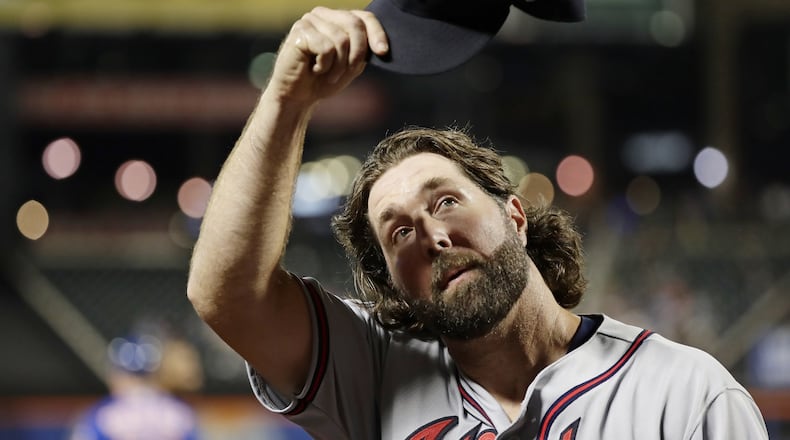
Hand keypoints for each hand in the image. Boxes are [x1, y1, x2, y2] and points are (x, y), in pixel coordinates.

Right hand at [266, 7, 388, 105]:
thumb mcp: (351, 65)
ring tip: (327, 73)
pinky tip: (314, 69)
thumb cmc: (323, 80)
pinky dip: (324, 65)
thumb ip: (364, 50)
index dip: (377, 33)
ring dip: (338, 65)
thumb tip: (381, 46)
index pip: (364, 17)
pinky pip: (326, 47)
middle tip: (349, 71)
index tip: (383, 52)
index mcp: (338, 19)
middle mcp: (324, 15)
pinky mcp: (300, 31)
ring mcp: (310, 20)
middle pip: (355, 24)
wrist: (298, 97)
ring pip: (341, 39)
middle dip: (357, 53)